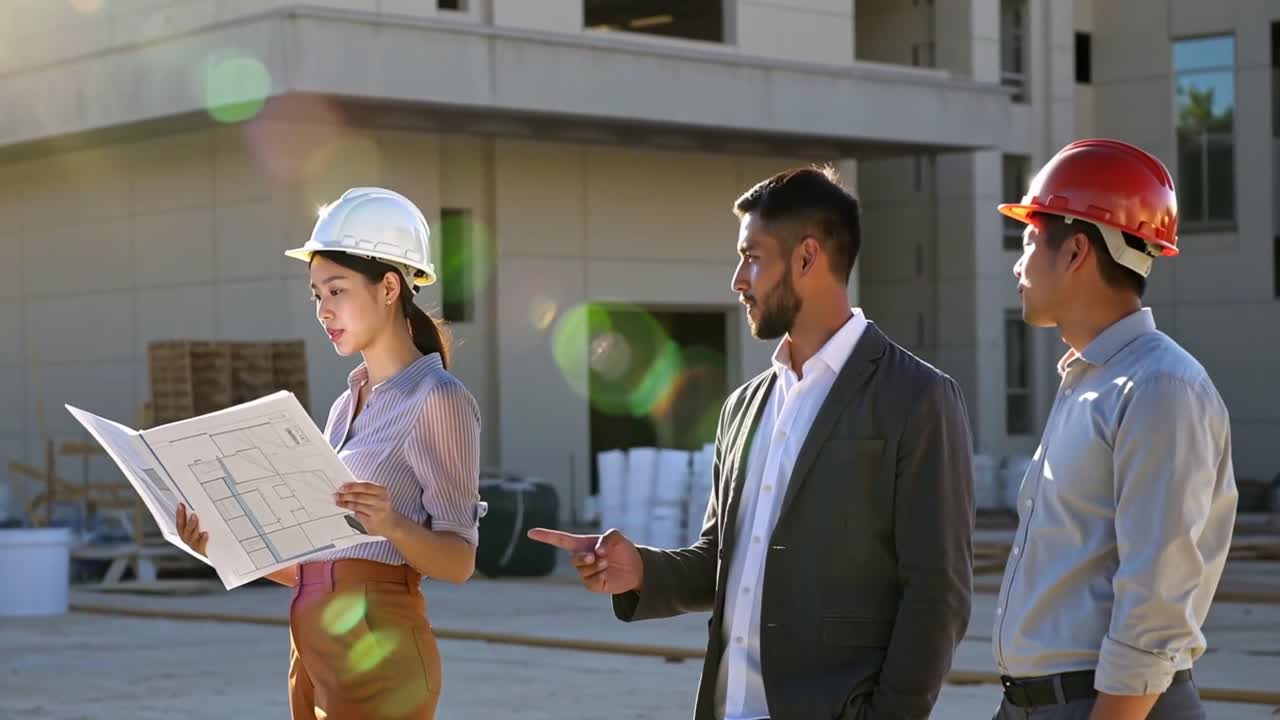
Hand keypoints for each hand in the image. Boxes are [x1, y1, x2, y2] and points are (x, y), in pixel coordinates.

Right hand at [176, 503, 207, 556]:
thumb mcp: (199, 528)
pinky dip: (203, 539)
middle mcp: (187, 540)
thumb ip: (196, 520)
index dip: (179, 514)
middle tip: (190, 512)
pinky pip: (201, 545)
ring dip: (192, 526)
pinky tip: (205, 533)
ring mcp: (194, 546)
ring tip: (195, 518)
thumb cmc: (205, 539)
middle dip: (185, 519)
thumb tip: (196, 508)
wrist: (215, 553)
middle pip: (184, 530)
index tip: (181, 505)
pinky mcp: (201, 551)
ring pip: (191, 536)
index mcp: (185, 533)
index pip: (180, 523)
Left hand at [334, 482, 401, 536]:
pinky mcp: (371, 522)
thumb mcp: (378, 495)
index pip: (365, 486)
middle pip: (359, 496)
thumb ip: (365, 490)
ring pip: (357, 506)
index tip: (342, 487)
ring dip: (345, 503)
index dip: (352, 486)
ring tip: (338, 501)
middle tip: (337, 495)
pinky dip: (351, 512)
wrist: (390, 524)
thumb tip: (347, 486)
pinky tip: (346, 509)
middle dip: (346, 495)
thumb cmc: (381, 507)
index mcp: (383, 491)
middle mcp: (381, 501)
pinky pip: (357, 515)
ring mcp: (377, 512)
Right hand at [527, 528, 642, 593]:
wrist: (635, 567)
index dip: (545, 536)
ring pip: (583, 570)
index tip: (531, 532)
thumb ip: (606, 538)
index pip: (559, 540)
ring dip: (596, 565)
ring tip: (606, 562)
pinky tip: (606, 572)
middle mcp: (581, 558)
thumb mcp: (617, 537)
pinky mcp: (592, 584)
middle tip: (595, 556)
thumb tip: (597, 552)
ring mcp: (585, 572)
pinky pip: (590, 580)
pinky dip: (600, 575)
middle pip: (574, 558)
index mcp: (582, 544)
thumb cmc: (622, 549)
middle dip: (583, 557)